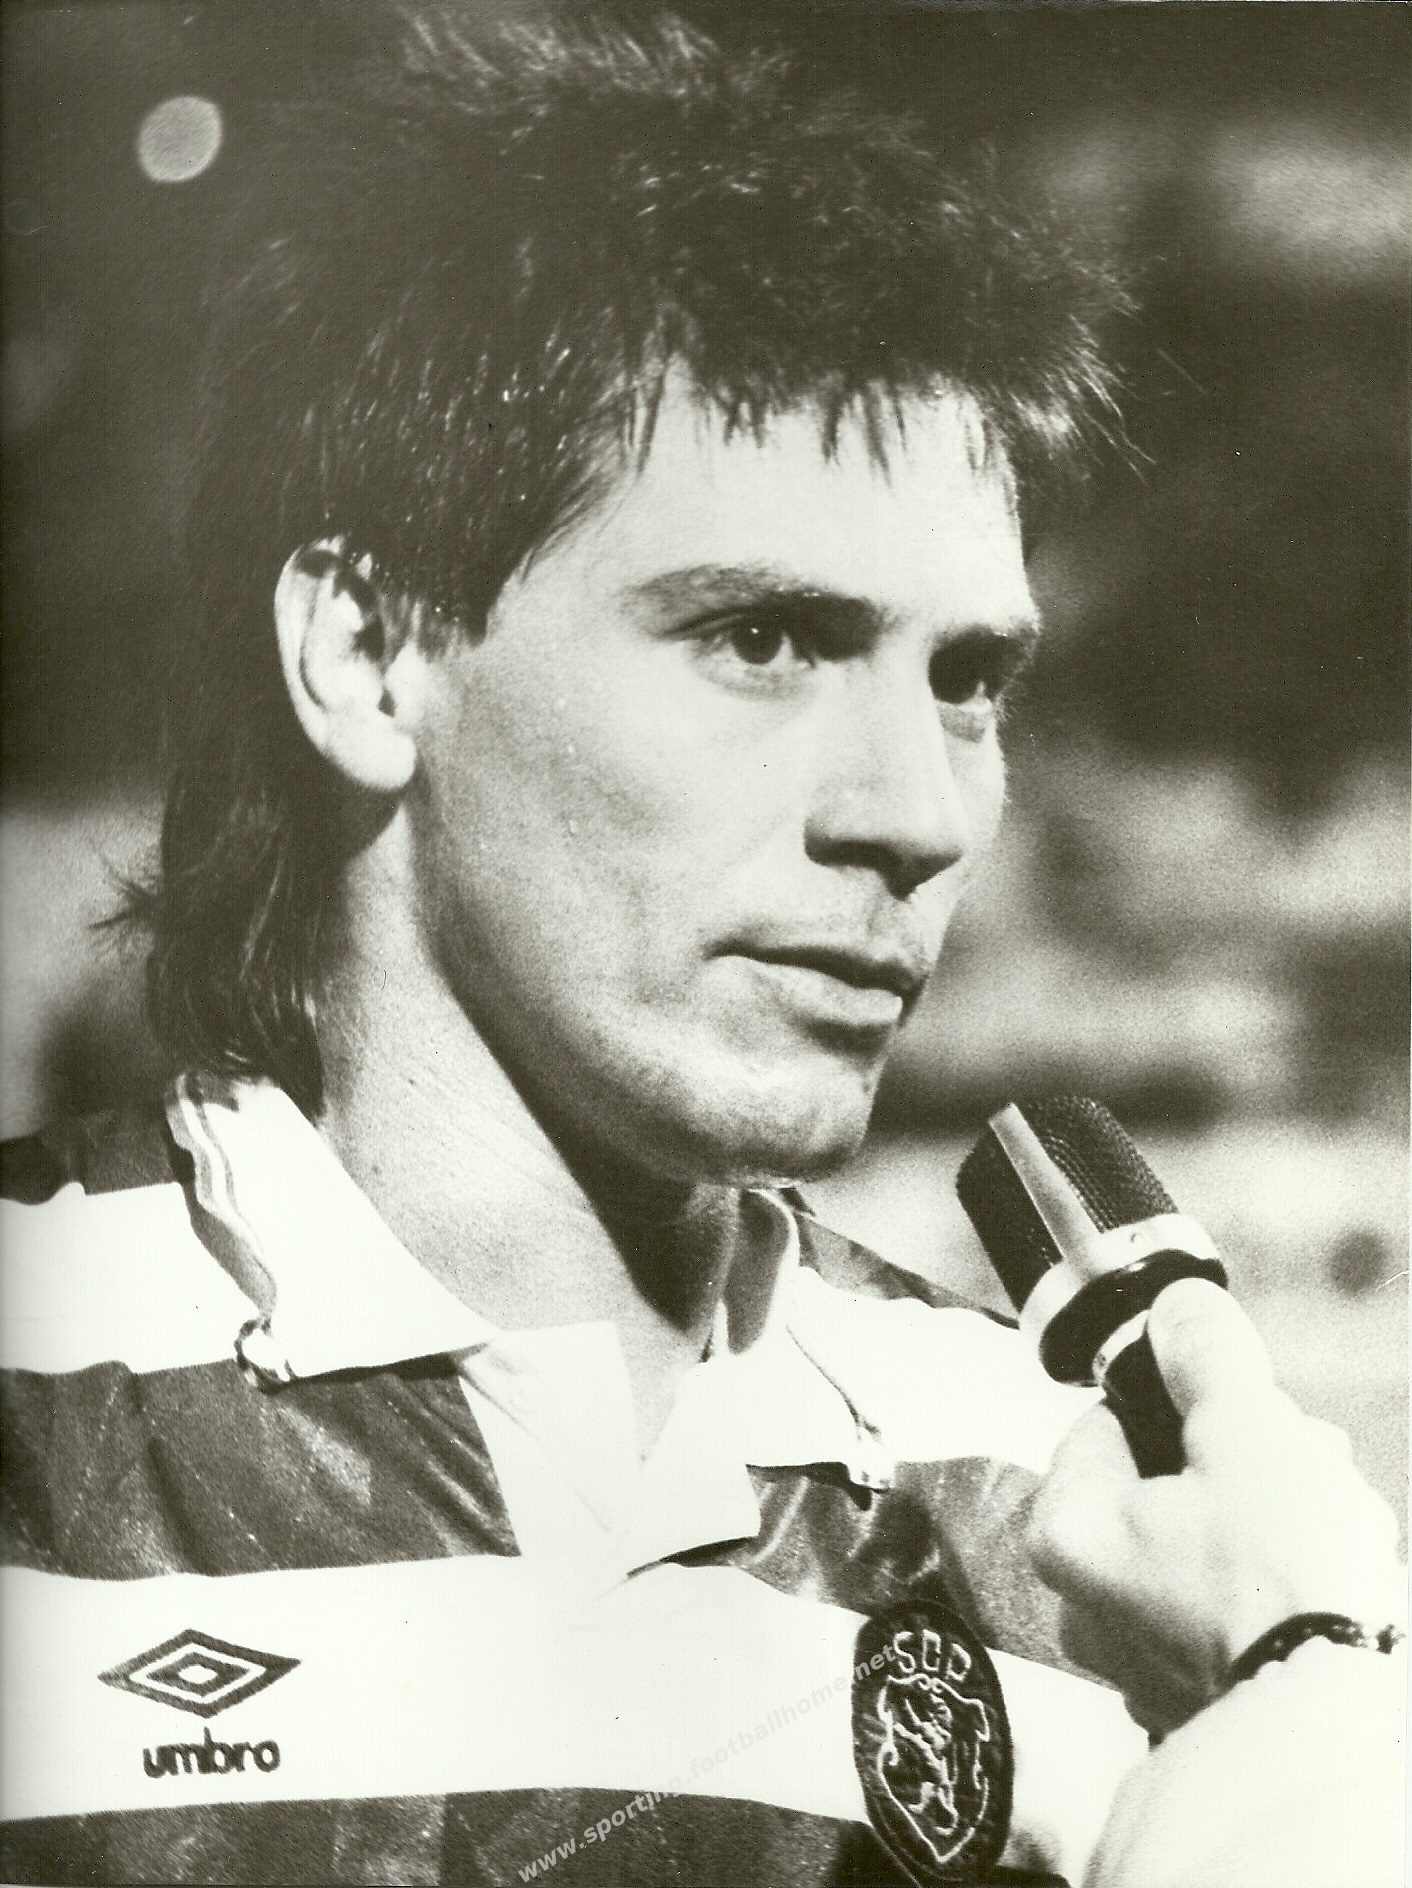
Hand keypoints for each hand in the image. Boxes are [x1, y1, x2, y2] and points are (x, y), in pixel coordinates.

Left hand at [1028, 1278, 1402, 1733]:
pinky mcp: (1205, 1700)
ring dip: (1277, 1524)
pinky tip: (1331, 1595)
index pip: (1111, 1422)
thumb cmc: (1278, 1576)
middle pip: (1168, 1486)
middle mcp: (1085, 1604)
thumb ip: (1205, 1356)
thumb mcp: (1245, 1428)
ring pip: (1211, 1548)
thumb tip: (1178, 1305)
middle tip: (1305, 1470)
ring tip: (1332, 1533)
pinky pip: (1238, 1613)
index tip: (1247, 1419)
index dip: (1189, 1407)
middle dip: (1246, 1466)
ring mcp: (1144, 1661)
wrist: (1339, 1732)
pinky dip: (1283, 1594)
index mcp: (1066, 1530)